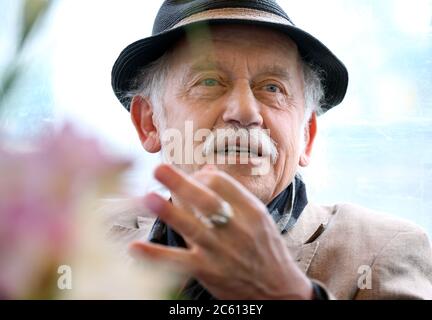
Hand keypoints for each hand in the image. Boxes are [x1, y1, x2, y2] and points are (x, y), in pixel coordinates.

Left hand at [130, 164, 312, 299]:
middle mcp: (238, 230)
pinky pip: (178, 262)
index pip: (223, 184)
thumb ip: (234, 196)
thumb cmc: (266, 250)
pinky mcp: (208, 272)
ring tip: (148, 197)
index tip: (190, 177)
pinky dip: (156, 255)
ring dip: (169, 213)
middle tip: (159, 169)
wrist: (279, 290)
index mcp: (252, 212)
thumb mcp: (259, 219)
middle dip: (182, 184)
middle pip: (207, 201)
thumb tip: (206, 171)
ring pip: (193, 228)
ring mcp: (222, 252)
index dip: (201, 177)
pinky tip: (136, 248)